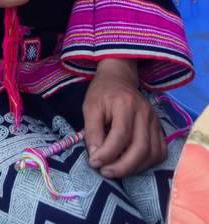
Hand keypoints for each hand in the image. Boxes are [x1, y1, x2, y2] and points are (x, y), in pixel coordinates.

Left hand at [83, 58, 166, 177]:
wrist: (118, 78)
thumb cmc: (102, 92)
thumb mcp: (90, 107)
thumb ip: (92, 132)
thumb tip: (96, 157)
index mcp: (126, 103)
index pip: (121, 135)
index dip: (107, 154)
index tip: (94, 162)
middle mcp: (144, 112)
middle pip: (140, 148)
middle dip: (122, 167)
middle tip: (105, 172)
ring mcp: (154, 120)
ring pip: (152, 153)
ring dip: (134, 168)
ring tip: (115, 170)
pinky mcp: (159, 127)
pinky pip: (159, 152)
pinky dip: (147, 163)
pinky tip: (131, 164)